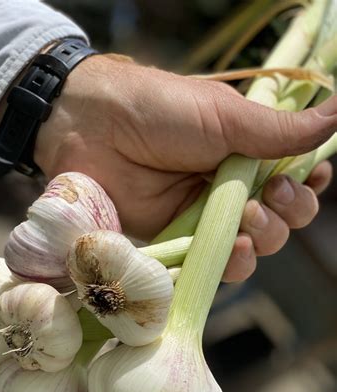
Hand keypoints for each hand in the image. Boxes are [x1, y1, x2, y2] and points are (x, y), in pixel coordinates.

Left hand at [34, 55, 336, 281]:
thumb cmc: (159, 112)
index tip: (311, 178)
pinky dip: (233, 263)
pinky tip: (235, 247)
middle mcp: (230, 191)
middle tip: (271, 194)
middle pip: (282, 220)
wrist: (92, 129)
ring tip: (248, 218)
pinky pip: (216, 266)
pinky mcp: (178, 244)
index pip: (295, 181)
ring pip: (255, 247)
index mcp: (247, 155)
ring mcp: (204, 220)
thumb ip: (280, 131)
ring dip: (265, 239)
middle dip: (289, 213)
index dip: (309, 186)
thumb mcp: (225, 117)